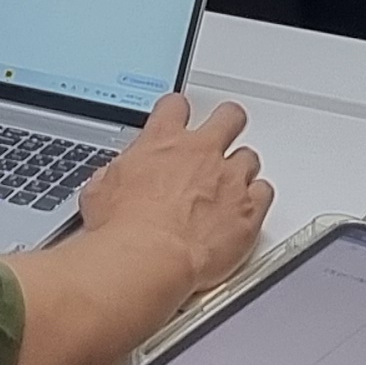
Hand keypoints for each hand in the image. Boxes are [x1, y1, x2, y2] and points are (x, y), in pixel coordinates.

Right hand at [75, 94, 268, 294]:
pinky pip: (264, 193)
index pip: (175, 106)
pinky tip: (248, 207)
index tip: (178, 119)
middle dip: (227, 121)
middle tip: (222, 132)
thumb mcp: (100, 191)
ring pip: (249, 157)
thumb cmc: (124, 229)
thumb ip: (116, 176)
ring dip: (242, 168)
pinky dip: (258, 198)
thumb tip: (112, 180)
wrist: (150, 258)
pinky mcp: (248, 211)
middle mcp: (201, 153)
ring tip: (232, 183)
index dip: (177, 111)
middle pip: (228, 116)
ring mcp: (229, 180)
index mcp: (163, 141)